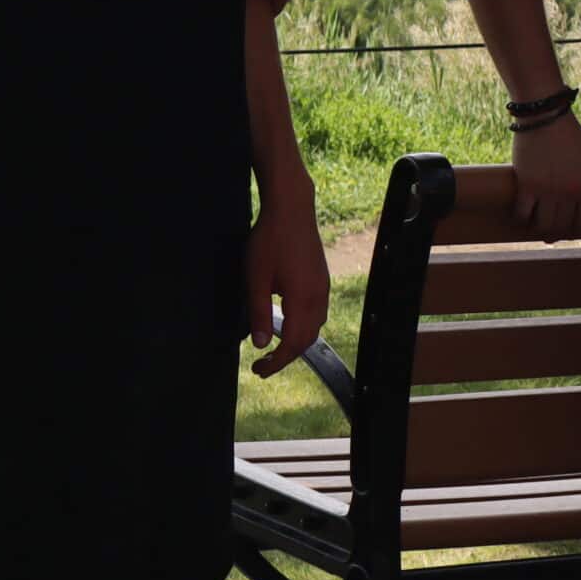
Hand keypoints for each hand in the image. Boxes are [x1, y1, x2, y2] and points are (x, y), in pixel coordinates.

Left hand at [244, 185, 329, 379]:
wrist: (291, 209)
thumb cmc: (270, 241)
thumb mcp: (256, 279)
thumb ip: (259, 314)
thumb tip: (261, 344)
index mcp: (303, 300)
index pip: (294, 344)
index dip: (276, 363)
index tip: (258, 370)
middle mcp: (318, 296)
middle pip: (308, 339)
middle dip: (287, 356)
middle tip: (263, 364)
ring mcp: (323, 286)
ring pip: (315, 326)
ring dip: (297, 341)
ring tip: (275, 346)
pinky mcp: (321, 277)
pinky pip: (317, 311)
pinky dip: (304, 326)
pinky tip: (288, 320)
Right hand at [511, 115, 580, 242]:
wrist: (547, 117)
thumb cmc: (573, 138)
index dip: (576, 229)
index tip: (569, 228)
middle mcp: (570, 193)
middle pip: (563, 226)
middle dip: (557, 233)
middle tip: (550, 232)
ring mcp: (548, 190)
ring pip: (543, 225)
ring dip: (540, 230)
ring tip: (536, 226)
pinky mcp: (527, 185)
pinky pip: (522, 214)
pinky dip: (521, 219)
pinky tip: (521, 215)